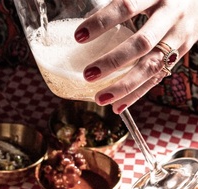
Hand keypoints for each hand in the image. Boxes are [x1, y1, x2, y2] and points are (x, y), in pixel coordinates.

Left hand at [74, 0, 197, 112]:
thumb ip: (116, 4)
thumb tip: (81, 27)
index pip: (127, 6)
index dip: (103, 22)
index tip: (78, 36)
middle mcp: (173, 14)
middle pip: (143, 42)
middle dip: (114, 61)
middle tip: (89, 74)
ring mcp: (180, 35)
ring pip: (153, 65)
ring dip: (125, 85)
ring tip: (100, 98)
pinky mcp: (182, 51)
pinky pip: (158, 76)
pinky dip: (137, 93)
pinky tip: (117, 106)